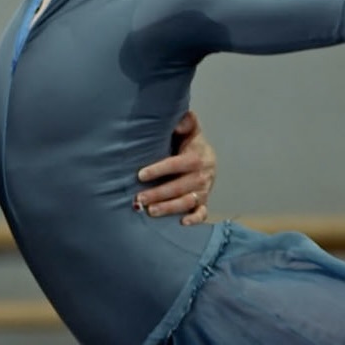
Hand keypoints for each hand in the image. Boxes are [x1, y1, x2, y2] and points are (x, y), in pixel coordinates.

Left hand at [135, 110, 216, 225]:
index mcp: (198, 156)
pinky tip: (181, 223)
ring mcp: (205, 190)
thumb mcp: (190, 128)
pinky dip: (194, 220)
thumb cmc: (189, 142)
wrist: (205, 156)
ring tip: (150, 211)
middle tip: (139, 198)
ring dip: (169, 208)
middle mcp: (203, 174)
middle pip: (181, 186)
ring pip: (188, 202)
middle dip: (159, 194)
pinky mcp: (205, 201)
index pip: (178, 164)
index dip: (159, 169)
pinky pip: (202, 213)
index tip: (140, 175)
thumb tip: (178, 122)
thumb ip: (186, 121)